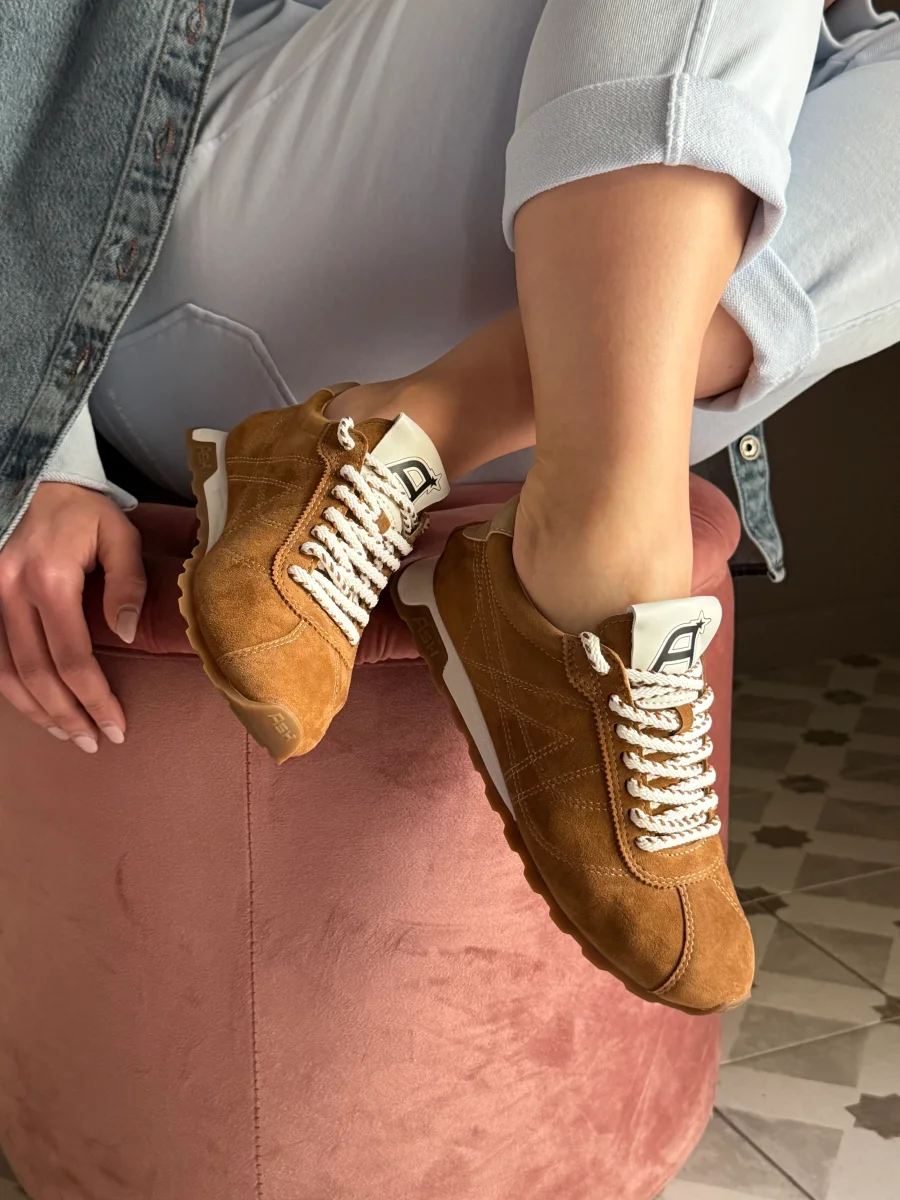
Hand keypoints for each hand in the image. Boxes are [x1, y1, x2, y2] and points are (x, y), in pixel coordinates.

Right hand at [0, 483, 145, 751]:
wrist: (28, 475)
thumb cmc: (80, 508)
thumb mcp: (117, 533)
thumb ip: (127, 583)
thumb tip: (125, 633)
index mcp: (50, 580)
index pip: (75, 660)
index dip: (95, 700)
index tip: (117, 727)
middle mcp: (10, 593)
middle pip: (37, 676)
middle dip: (68, 716)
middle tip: (94, 742)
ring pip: (4, 675)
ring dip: (36, 711)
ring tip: (68, 734)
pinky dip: (10, 689)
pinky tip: (35, 706)